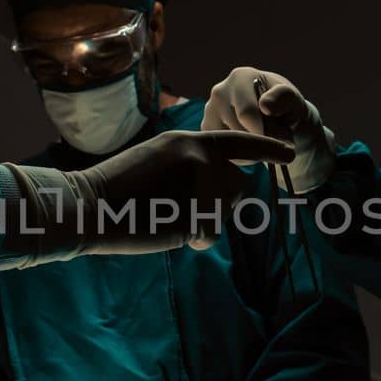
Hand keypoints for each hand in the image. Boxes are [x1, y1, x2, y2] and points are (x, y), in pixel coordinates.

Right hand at [71, 129, 294, 252]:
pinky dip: (198, 238)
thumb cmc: (117, 188)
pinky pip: (213, 233)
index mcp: (188, 141)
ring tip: (172, 218)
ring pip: (226, 210)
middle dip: (222, 202)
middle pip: (236, 185)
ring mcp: (200, 186)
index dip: (266, 148)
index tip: (288, 152)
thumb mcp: (156, 159)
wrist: (91, 206)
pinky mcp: (197, 213)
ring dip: (207, 221)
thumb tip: (214, 185)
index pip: (238, 141)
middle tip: (186, 210)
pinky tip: (172, 230)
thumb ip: (188, 164)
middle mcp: (200, 159)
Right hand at [203, 67, 336, 191]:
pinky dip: (240, 155)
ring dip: (251, 151)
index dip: (265, 133)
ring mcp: (209, 111)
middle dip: (260, 143)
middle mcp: (219, 92)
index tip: (280, 141)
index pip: (247, 113)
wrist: (275, 114)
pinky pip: (223, 151)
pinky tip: (250, 144)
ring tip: (263, 140)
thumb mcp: (292, 99)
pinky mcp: (206, 129)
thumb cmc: (284, 105)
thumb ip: (284, 98)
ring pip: (230, 144)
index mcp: (240, 78)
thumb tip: (266, 106)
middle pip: (237, 131)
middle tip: (276, 144)